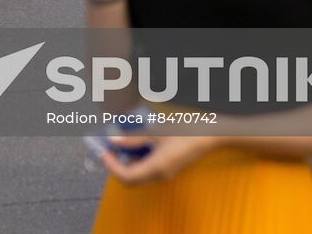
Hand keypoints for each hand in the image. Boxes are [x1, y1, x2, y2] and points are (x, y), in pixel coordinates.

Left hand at [97, 132, 218, 185]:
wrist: (207, 136)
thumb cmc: (184, 132)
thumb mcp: (156, 133)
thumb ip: (134, 139)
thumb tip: (113, 141)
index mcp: (156, 168)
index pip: (127, 177)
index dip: (112, 167)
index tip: (104, 153)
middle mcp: (160, 176)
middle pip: (131, 179)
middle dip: (117, 165)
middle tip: (109, 149)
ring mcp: (165, 174)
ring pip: (139, 175)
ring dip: (127, 162)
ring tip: (122, 143)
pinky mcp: (169, 169)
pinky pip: (148, 170)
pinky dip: (138, 160)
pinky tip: (137, 144)